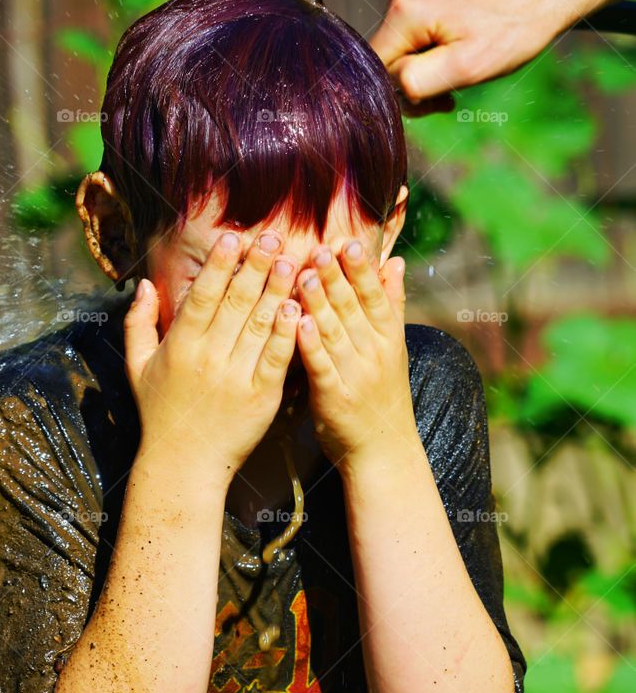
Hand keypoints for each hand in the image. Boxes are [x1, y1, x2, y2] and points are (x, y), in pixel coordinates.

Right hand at [124, 231, 300, 483]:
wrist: (184, 464)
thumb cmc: (160, 413)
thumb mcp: (137, 367)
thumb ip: (137, 323)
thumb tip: (142, 284)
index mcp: (179, 346)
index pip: (202, 296)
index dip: (218, 265)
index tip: (233, 239)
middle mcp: (207, 357)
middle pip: (235, 303)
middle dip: (255, 267)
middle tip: (273, 237)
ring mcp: (235, 377)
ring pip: (258, 325)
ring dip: (277, 291)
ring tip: (293, 262)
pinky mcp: (260, 397)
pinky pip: (276, 358)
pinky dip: (286, 333)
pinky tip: (298, 310)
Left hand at [295, 241, 416, 469]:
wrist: (382, 450)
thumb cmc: (382, 394)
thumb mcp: (393, 348)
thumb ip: (391, 304)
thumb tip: (394, 262)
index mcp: (387, 338)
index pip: (374, 296)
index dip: (361, 269)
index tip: (348, 243)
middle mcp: (373, 353)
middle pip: (352, 309)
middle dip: (336, 277)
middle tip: (319, 249)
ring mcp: (354, 374)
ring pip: (334, 332)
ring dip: (319, 302)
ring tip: (303, 274)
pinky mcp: (333, 397)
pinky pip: (320, 365)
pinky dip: (310, 344)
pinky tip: (298, 322)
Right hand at [370, 0, 568, 109]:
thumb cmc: (512, 31)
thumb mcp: (464, 68)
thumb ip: (415, 82)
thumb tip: (387, 86)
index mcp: (404, 10)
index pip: (377, 70)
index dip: (401, 93)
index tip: (440, 96)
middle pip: (388, 58)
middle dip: (416, 81)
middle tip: (455, 89)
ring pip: (402, 46)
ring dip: (427, 66)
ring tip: (464, 64)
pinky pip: (415, 30)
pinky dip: (433, 47)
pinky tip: (462, 45)